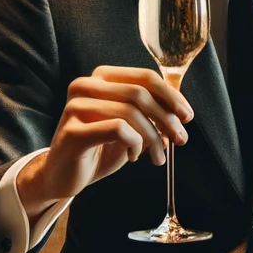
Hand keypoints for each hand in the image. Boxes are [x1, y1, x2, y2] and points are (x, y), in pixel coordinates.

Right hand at [15, 66, 192, 217]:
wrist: (64, 175)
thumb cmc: (99, 147)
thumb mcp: (130, 126)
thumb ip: (152, 113)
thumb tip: (182, 112)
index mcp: (101, 78)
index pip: (145, 77)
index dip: (171, 96)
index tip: (187, 116)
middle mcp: (86, 86)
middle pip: (140, 93)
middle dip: (167, 118)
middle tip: (181, 139)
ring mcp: (75, 107)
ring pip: (131, 112)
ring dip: (153, 137)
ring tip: (158, 157)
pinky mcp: (72, 131)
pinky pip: (118, 130)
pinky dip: (134, 144)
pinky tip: (132, 157)